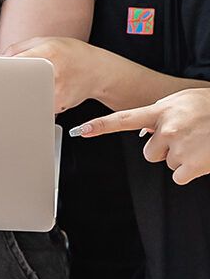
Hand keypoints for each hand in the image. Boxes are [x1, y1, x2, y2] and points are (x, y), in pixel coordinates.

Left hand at [4, 36, 101, 113]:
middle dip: (8, 84)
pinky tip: (40, 92)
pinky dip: (32, 100)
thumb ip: (18, 48)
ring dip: (19, 93)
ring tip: (25, 86)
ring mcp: (58, 91)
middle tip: (0, 86)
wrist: (98, 70)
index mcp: (49, 52)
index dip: (3, 69)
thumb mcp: (45, 41)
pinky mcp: (59, 105)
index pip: (18, 62)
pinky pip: (37, 105)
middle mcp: (54, 72)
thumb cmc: (70, 53)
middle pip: (20, 83)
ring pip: (26, 97)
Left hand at [71, 88, 209, 184]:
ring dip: (181, 158)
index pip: (124, 120)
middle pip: (149, 153)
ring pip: (166, 163)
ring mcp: (179, 146)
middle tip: (187, 138)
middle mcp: (166, 128)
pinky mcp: (192, 165)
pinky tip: (203, 157)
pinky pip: (179, 176)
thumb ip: (160, 113)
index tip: (81, 131)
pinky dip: (191, 172)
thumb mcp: (182, 102)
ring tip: (200, 144)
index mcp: (161, 111)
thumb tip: (144, 131)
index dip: (101, 126)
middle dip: (165, 149)